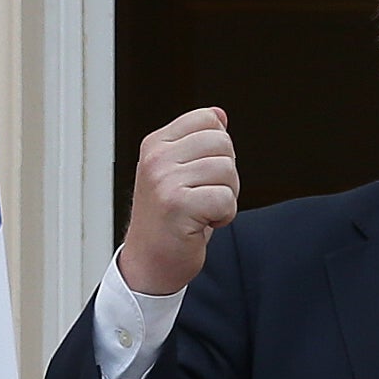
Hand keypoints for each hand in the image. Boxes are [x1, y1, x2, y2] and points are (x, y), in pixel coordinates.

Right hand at [119, 107, 239, 295]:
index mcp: (155, 145)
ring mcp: (164, 181)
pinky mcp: (177, 205)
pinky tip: (203, 223)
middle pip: (223, 144)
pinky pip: (226, 199)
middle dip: (226, 174)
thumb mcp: (178, 172)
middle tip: (203, 196)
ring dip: (226, 197)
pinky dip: (223, 216)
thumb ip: (197, 142)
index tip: (200, 173)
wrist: (150, 263)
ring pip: (227, 171)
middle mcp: (156, 159)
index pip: (208, 119)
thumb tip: (220, 115)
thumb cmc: (168, 220)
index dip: (218, 149)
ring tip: (202, 210)